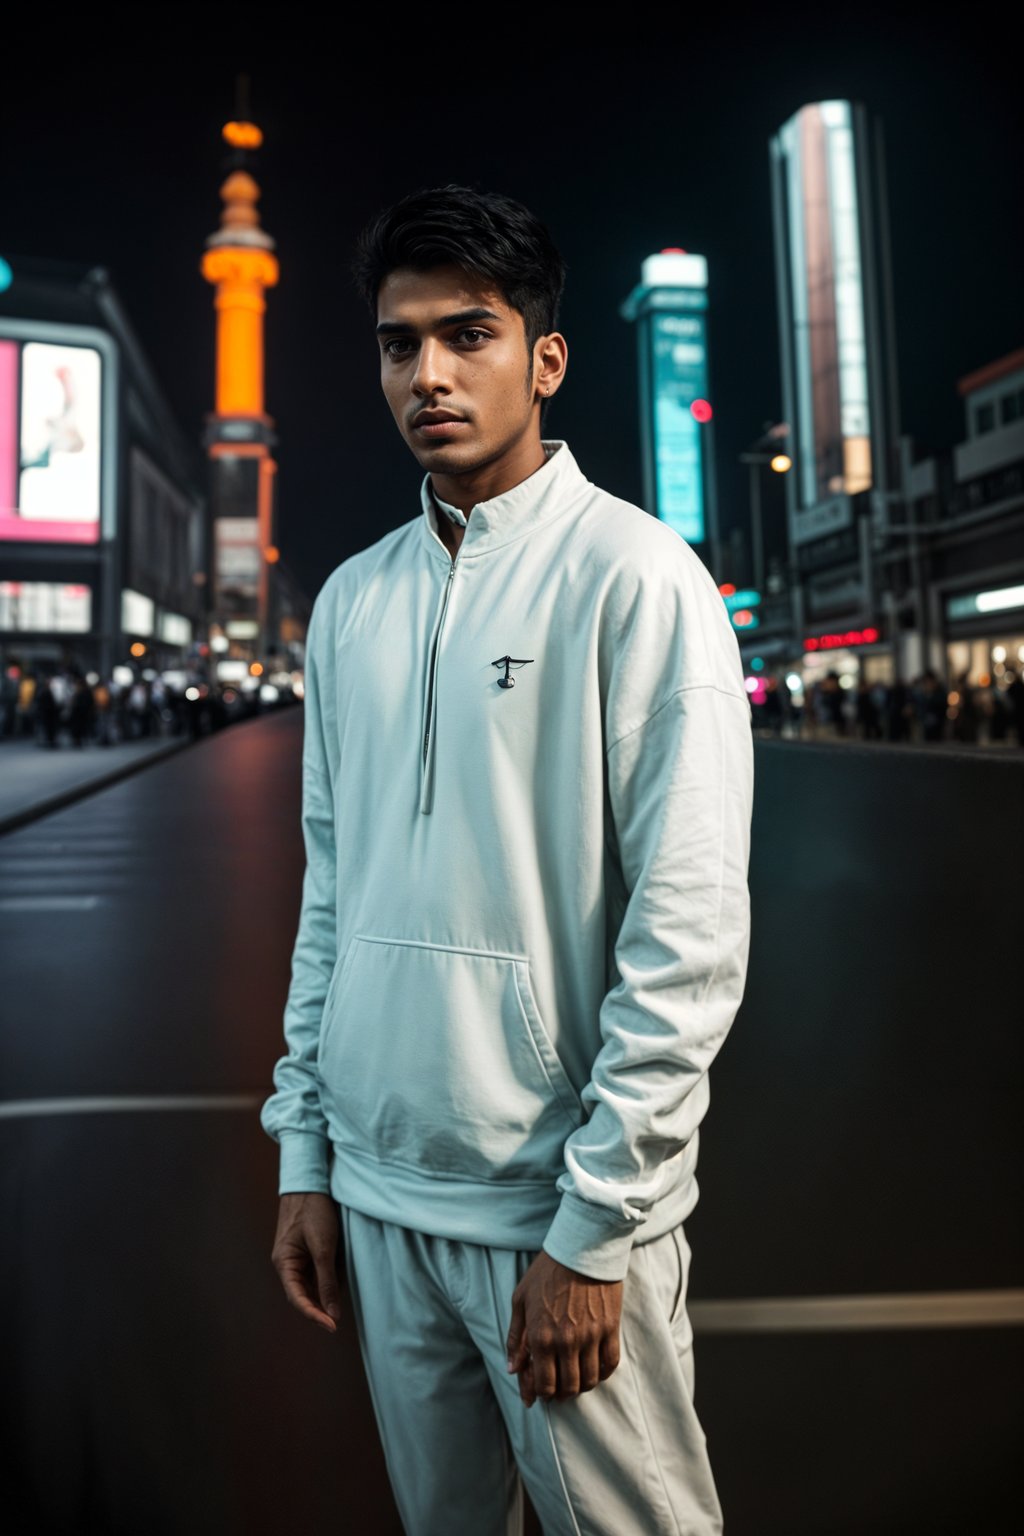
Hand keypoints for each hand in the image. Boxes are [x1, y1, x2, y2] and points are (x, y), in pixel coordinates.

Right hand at [270, 1192, 343, 1333]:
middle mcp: (287, 1264)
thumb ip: (327, 1280)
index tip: (332, 1326)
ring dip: (324, 1293)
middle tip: (338, 1320)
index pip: (298, 1299)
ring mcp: (296, 1257)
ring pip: (310, 1285)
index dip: (314, 1315)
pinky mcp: (306, 1250)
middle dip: (320, 1307)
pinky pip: (316, 1272)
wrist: (310, 1181)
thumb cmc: (313, 1211)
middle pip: (302, 1295)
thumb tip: (332, 1312)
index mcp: (284, 1263)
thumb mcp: (323, 1247)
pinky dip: (327, 1278)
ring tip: (340, 1300)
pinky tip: (340, 1279)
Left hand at [506, 1249, 622, 1405]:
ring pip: (589, 1380)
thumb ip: (516, 1337)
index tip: (541, 1391)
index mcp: (541, 1337)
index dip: (542, 1394)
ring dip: (581, 1386)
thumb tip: (512, 1369)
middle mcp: (566, 1342)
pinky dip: (603, 1374)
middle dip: (561, 1394)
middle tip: (558, 1389)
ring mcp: (591, 1337)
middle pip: (568, 1387)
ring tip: (576, 1380)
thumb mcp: (521, 1299)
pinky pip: (610, 1364)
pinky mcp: (610, 1329)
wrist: (582, 1248)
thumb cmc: (547, 1271)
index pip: (544, 1384)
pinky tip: (595, 1370)